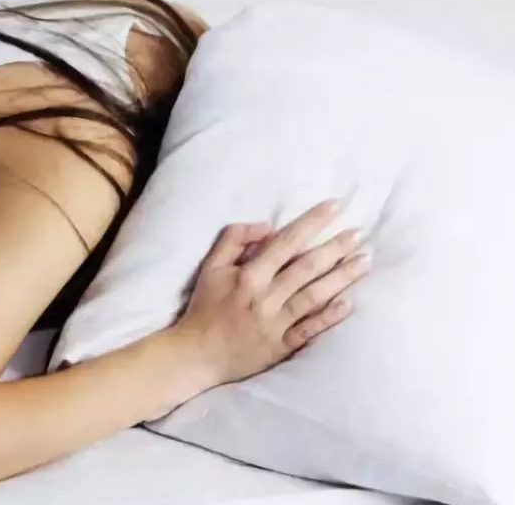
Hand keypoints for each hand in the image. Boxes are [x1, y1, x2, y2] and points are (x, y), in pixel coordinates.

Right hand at [173, 200, 369, 387]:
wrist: (197, 354)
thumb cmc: (204, 307)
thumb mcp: (210, 267)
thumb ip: (234, 239)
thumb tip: (267, 225)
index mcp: (249, 275)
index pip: (286, 242)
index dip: (312, 223)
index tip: (335, 206)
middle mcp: (266, 297)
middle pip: (307, 267)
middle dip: (336, 248)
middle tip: (359, 233)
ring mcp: (275, 323)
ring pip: (314, 295)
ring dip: (341, 277)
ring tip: (365, 261)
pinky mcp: (281, 346)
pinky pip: (310, 330)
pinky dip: (329, 316)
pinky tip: (349, 303)